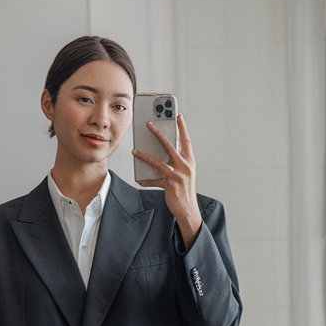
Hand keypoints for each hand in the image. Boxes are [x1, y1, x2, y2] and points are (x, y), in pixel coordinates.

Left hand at [133, 113, 201, 247]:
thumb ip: (176, 161)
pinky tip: (138, 178)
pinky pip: (154, 181)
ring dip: (145, 156)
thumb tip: (161, 151)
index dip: (182, 128)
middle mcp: (185, 166)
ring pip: (158, 162)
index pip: (186, 140)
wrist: (189, 210)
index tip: (177, 116)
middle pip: (170, 146)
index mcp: (190, 161)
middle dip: (158, 133)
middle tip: (149, 124)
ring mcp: (178, 176)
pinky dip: (145, 180)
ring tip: (135, 150)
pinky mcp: (170, 186)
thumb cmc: (185, 190)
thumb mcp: (185, 173)